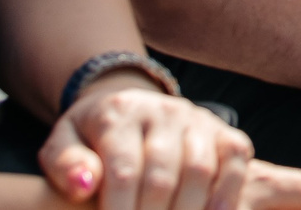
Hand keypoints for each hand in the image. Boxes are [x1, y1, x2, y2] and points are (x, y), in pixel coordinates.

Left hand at [42, 80, 294, 209]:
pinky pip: (236, 158)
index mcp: (118, 114)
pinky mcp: (223, 130)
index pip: (122, 171)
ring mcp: (196, 119)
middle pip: (162, 175)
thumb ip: (65, 163)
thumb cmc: (92, 137)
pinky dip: (227, 194)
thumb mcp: (64, 143)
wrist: (127, 105)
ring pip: (200, 168)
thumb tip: (84, 185)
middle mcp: (162, 111)